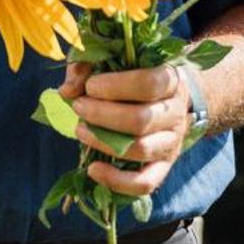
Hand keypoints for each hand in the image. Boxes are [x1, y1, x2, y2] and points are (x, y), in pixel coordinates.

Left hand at [59, 60, 190, 197]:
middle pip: (142, 119)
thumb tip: (67, 90)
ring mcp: (172, 143)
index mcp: (170, 80)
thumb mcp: (112, 60)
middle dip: (102, 114)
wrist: (165, 98)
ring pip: (141, 150)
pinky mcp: (163, 167)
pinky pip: (145, 183)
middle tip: (79, 106)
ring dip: (104, 142)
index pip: (149, 84)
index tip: (90, 86)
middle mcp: (176, 113)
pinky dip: (117, 181)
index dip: (115, 86)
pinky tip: (93, 170)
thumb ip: (87, 67)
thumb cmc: (133, 75)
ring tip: (80, 130)